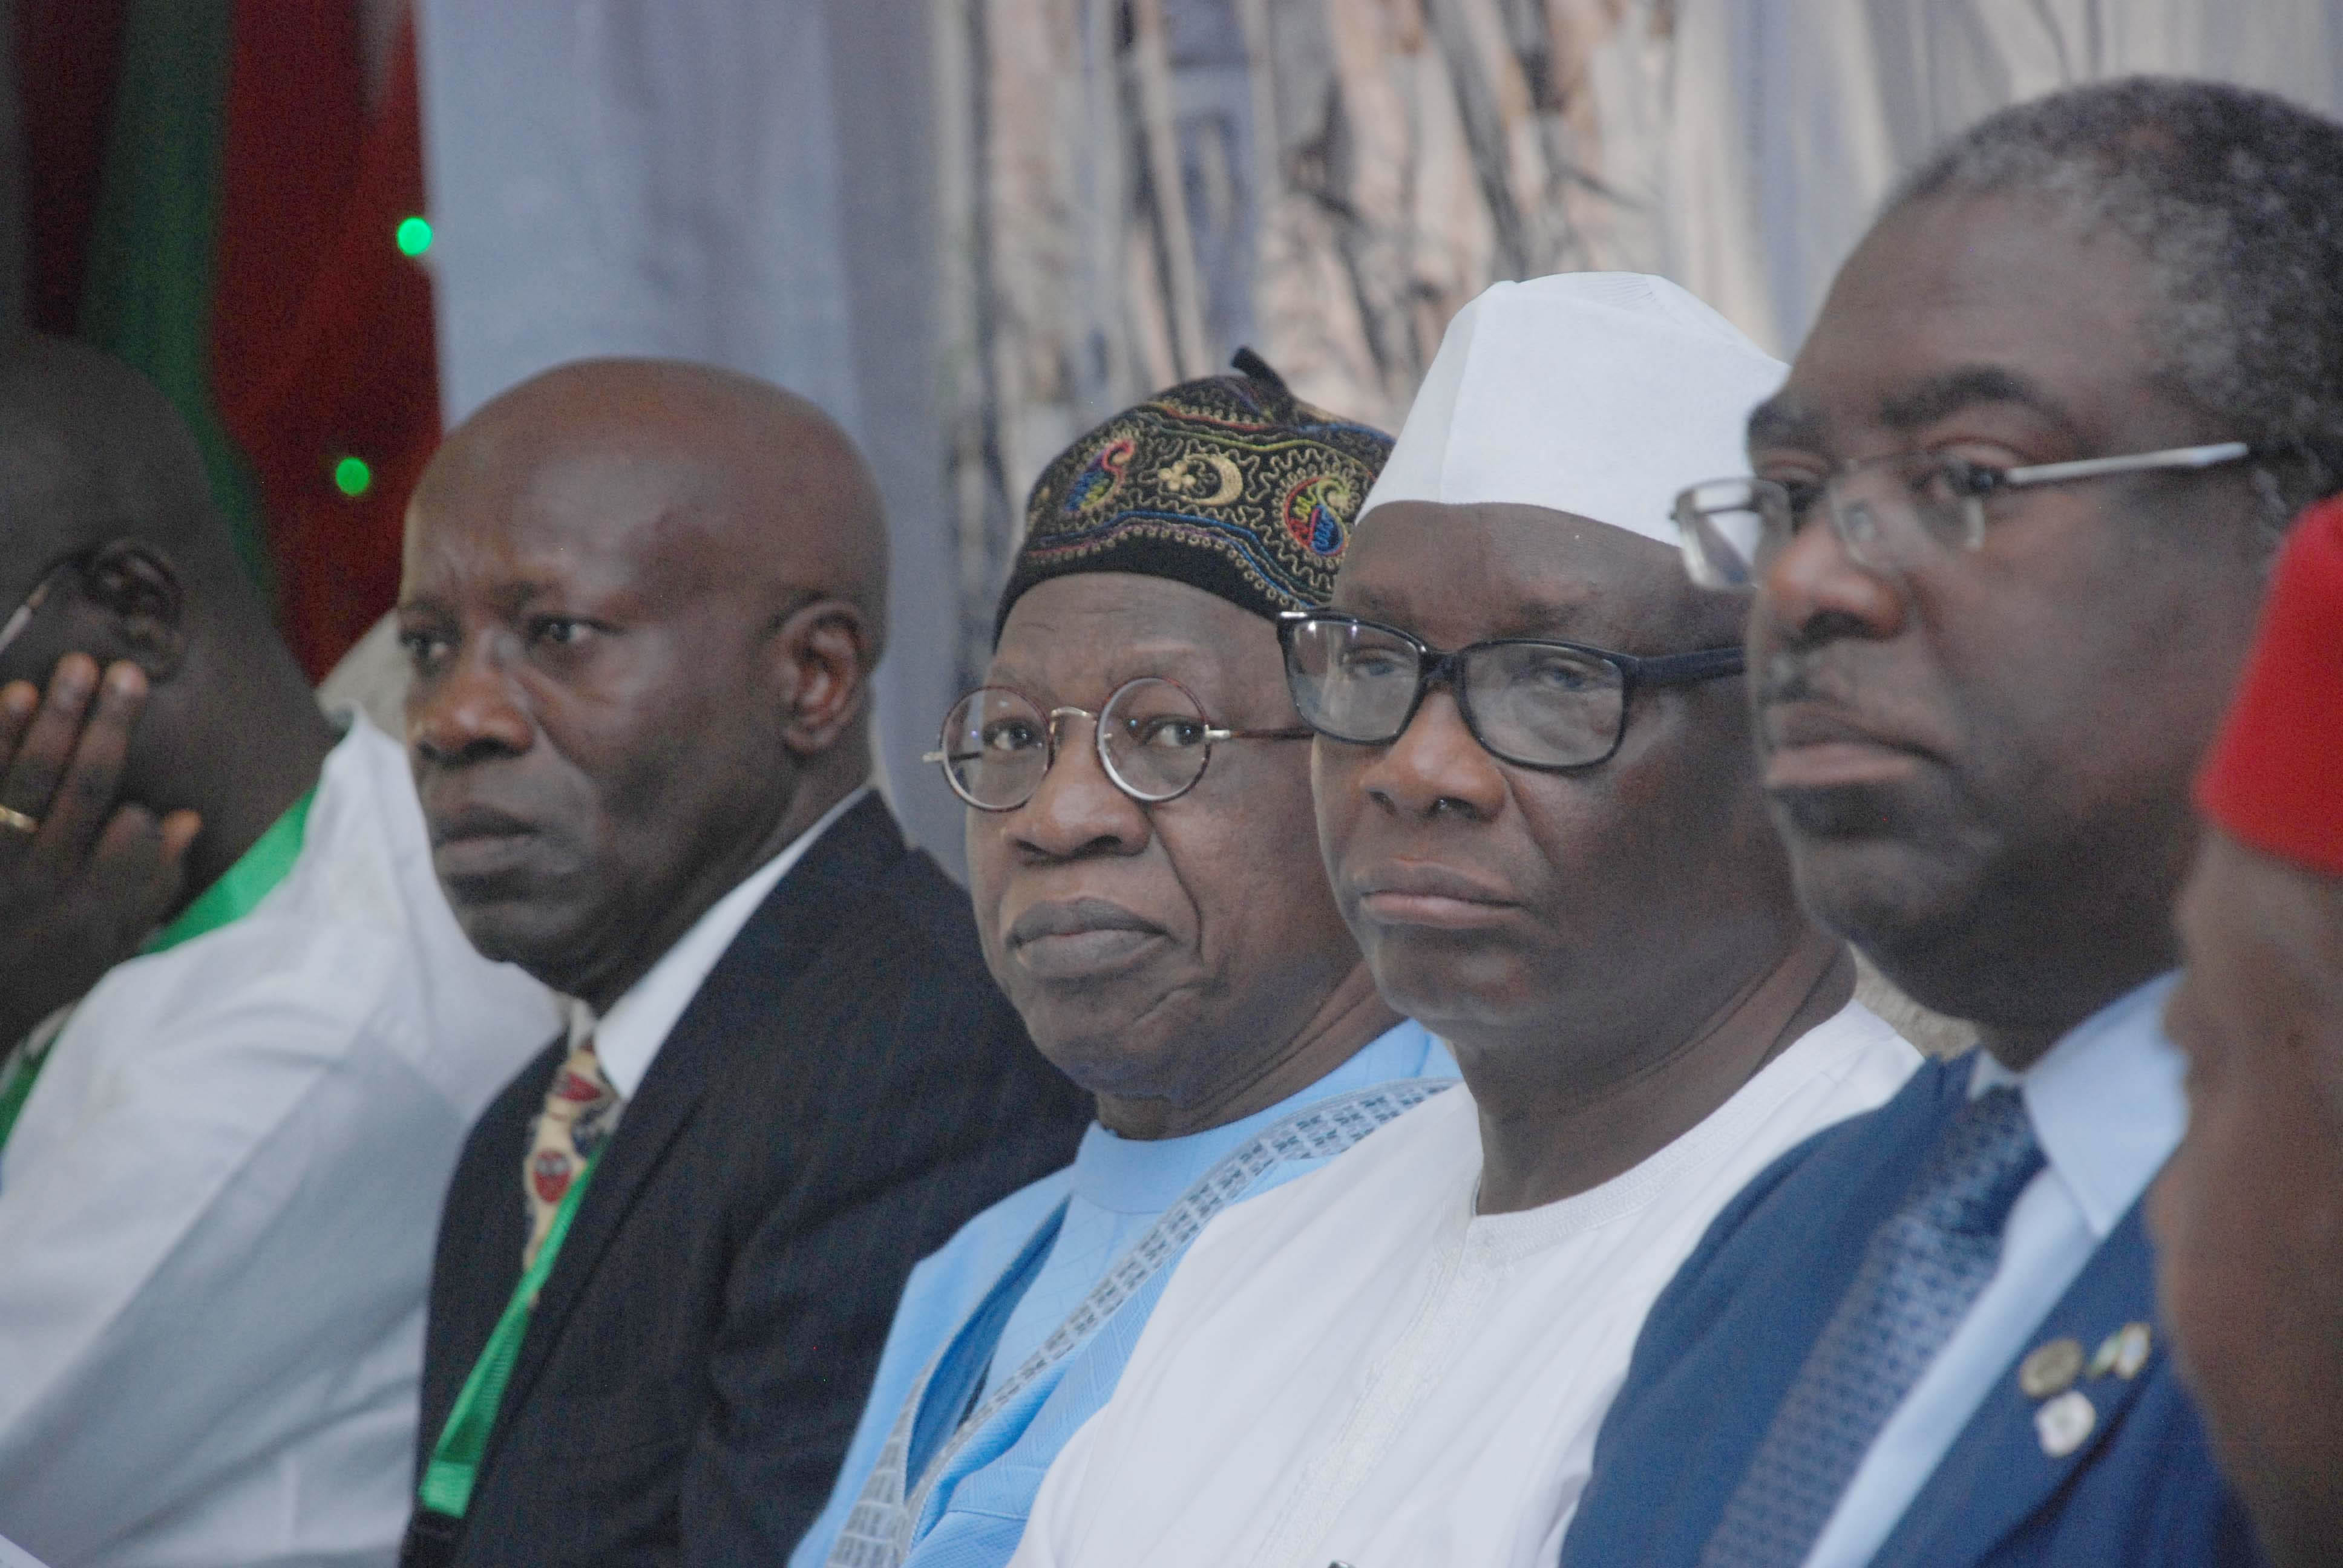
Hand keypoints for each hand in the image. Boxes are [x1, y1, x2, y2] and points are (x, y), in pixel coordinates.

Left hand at [0, 655, 200, 1046]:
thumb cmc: (44, 967)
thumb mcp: (107, 946)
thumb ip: (151, 888)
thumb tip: (185, 821)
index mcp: (91, 913)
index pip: (128, 854)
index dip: (137, 829)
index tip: (142, 812)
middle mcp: (42, 884)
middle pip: (84, 796)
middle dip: (109, 731)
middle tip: (127, 674)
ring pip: (29, 781)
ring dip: (57, 720)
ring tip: (79, 668)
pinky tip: (17, 693)